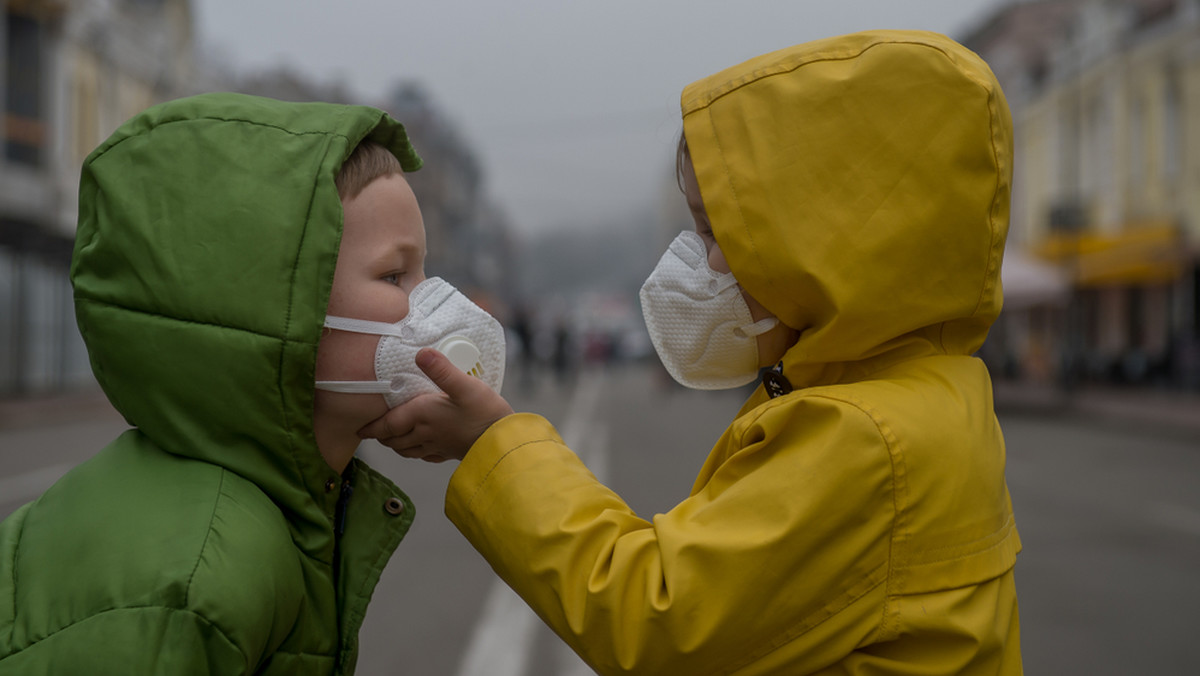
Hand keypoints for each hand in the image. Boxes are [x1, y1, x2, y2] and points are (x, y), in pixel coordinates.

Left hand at [358, 348, 513, 462]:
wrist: (503, 442)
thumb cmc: (484, 413)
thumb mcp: (464, 385)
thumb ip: (441, 369)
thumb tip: (420, 352)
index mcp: (423, 415)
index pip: (389, 424)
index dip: (372, 427)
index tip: (359, 430)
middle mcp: (426, 433)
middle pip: (395, 439)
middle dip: (382, 436)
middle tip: (374, 430)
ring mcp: (438, 445)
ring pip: (408, 450)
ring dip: (396, 445)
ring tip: (392, 438)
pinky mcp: (451, 452)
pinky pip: (426, 456)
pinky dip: (417, 453)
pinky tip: (421, 448)